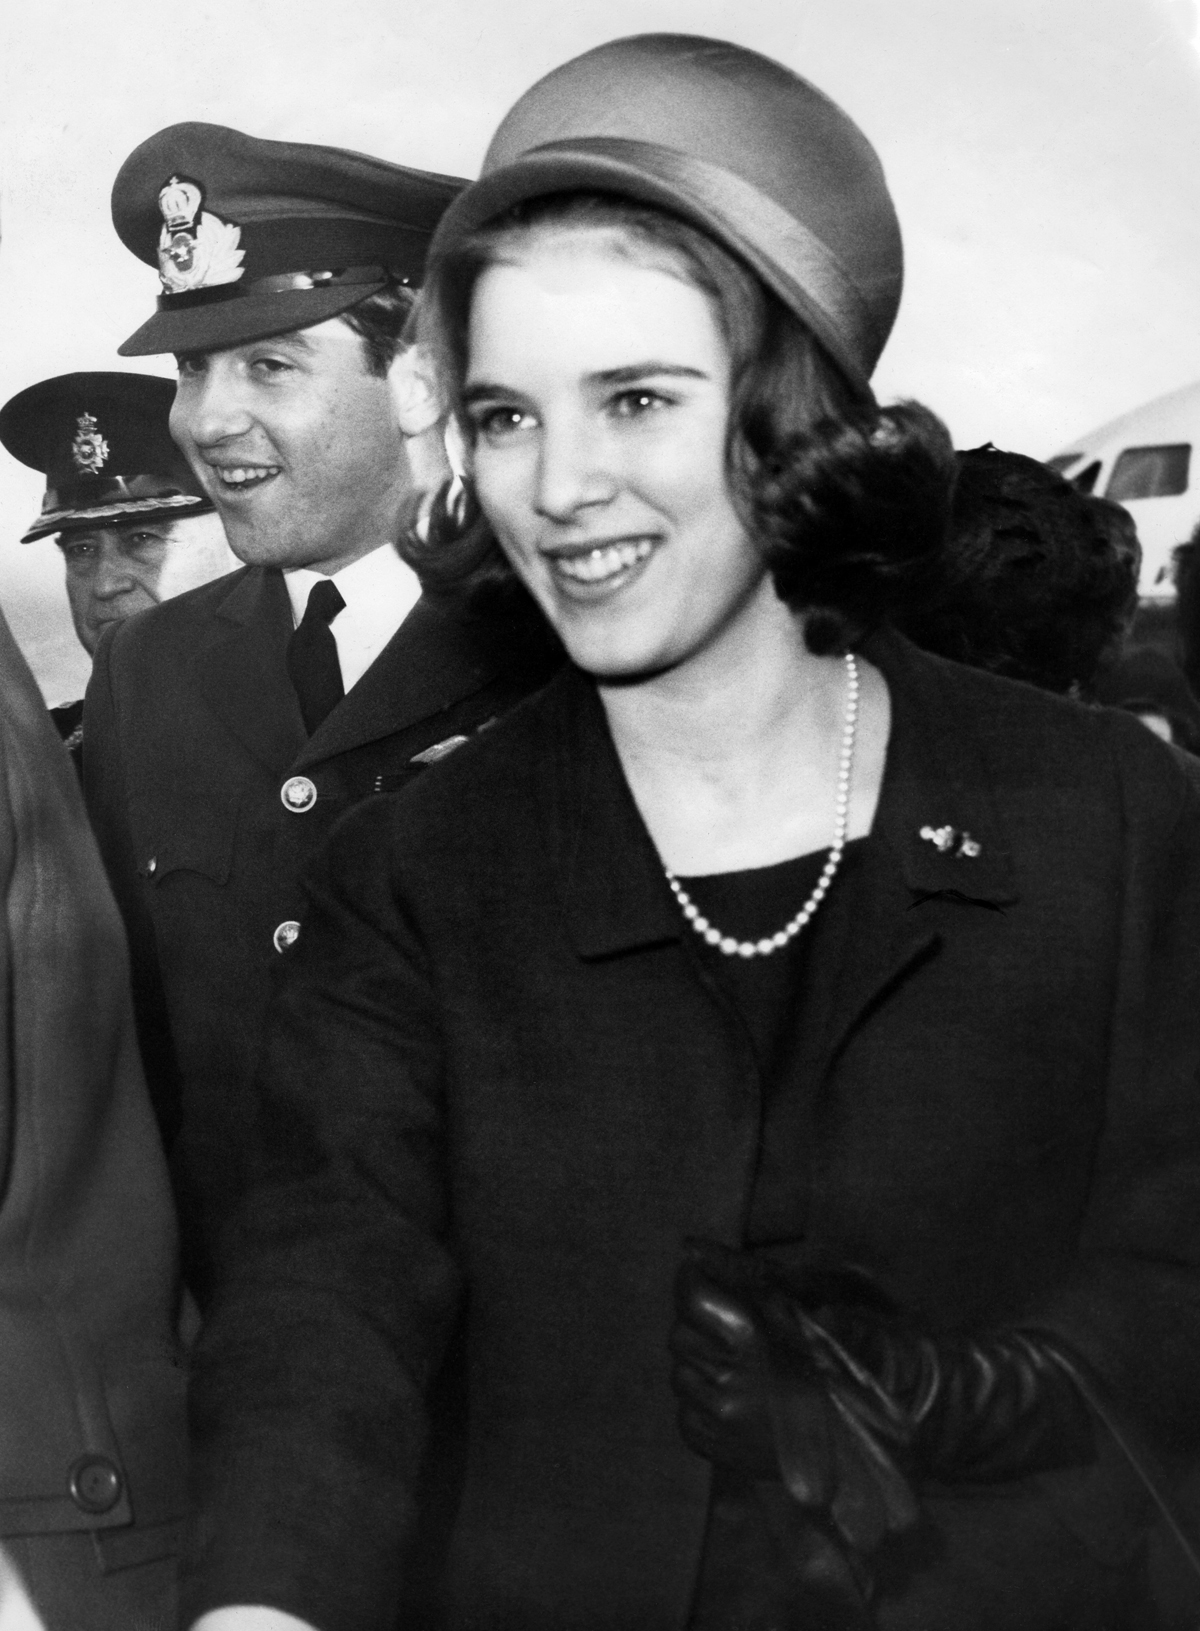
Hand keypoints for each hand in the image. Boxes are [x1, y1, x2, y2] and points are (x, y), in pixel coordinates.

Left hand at [669, 1240, 917, 1554]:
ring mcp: (715, 1418)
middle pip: (680, 1333)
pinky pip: (685, 1409)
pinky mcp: (710, 1446)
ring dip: (701, 1362)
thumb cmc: (844, 1373)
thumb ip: (759, 1282)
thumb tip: (698, 1247)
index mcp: (751, 1341)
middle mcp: (725, 1380)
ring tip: (737, 1365)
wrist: (859, 1453)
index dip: (692, 1279)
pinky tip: (735, 1396)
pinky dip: (702, 1398)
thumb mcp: (813, 1315)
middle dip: (697, 1321)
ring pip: (680, 1372)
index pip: (692, 1298)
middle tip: (726, 1322)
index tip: (698, 1272)